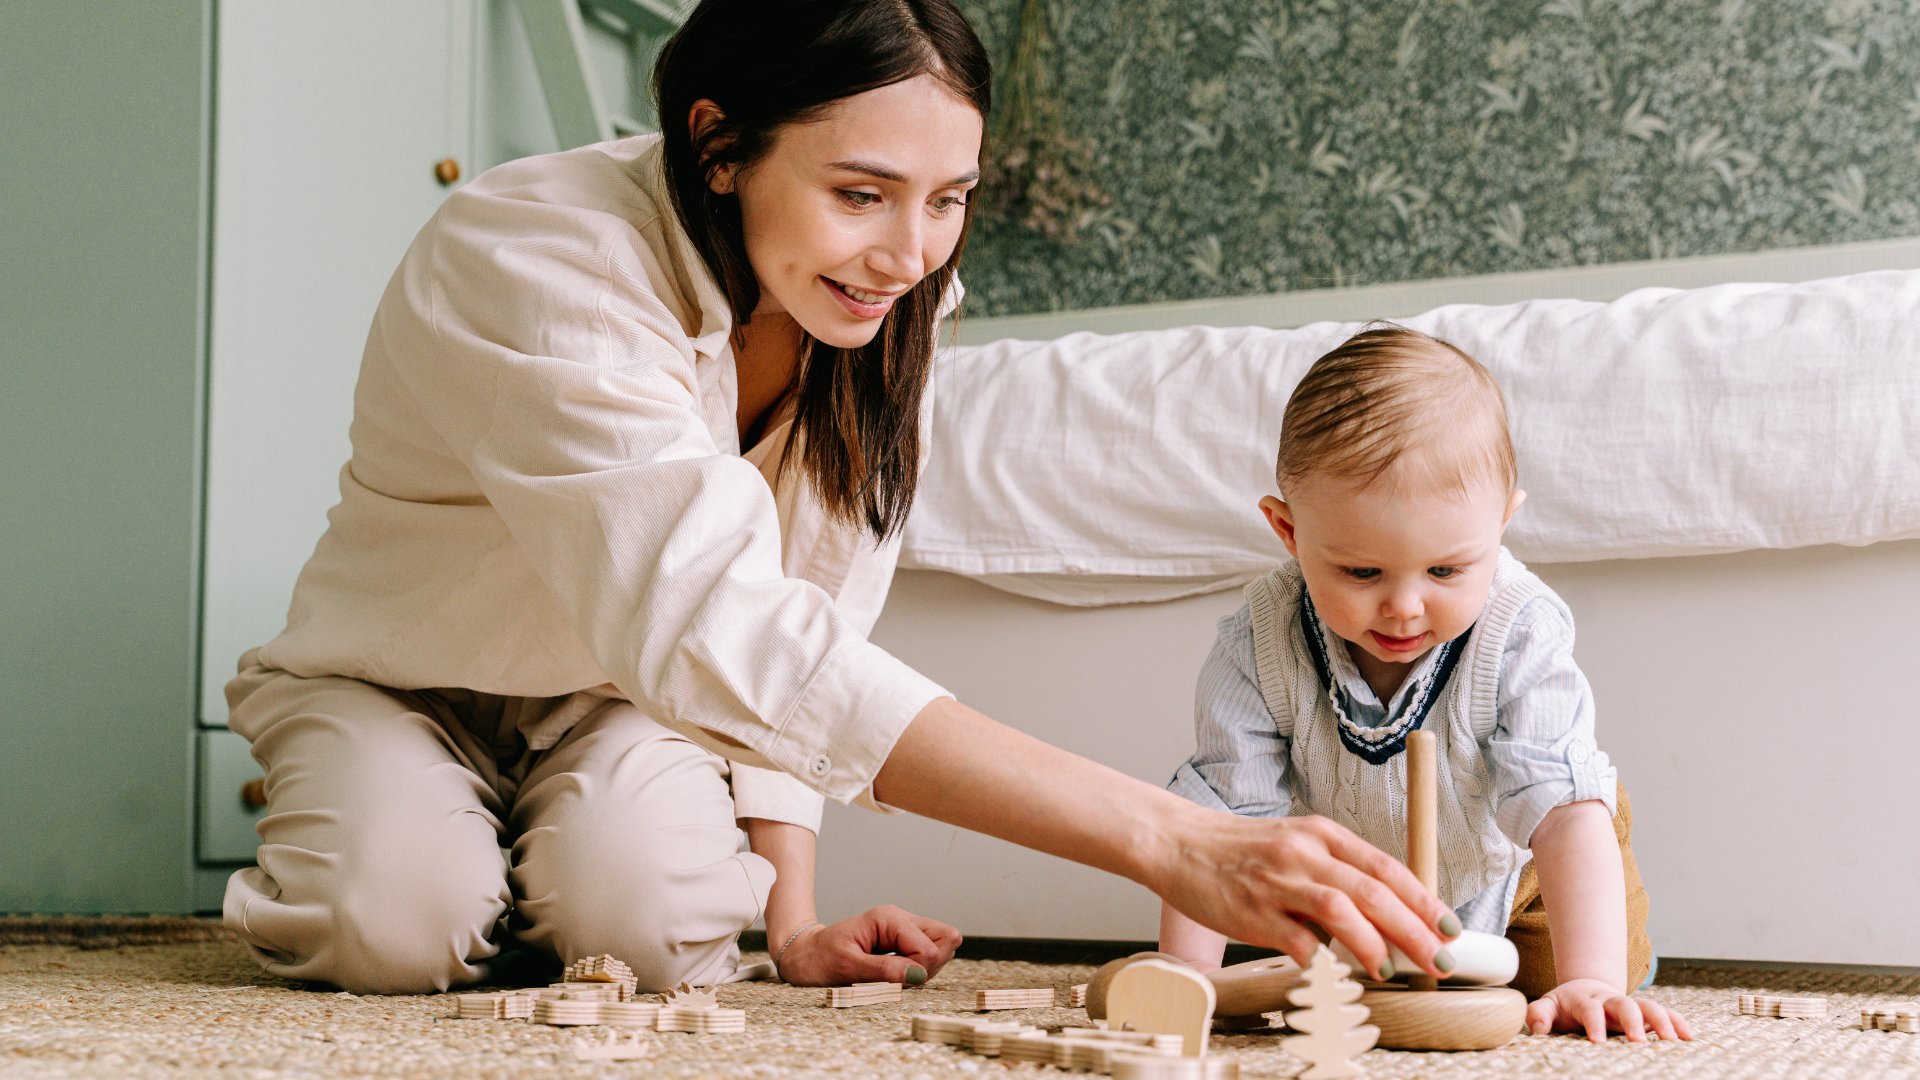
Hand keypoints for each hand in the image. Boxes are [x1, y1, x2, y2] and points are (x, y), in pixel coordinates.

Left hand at [772, 905, 961, 986]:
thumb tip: (918, 975)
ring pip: (941, 947)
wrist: (803, 954)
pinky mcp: (904, 941)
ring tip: (892, 975)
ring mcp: (904, 929)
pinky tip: (895, 973)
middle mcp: (901, 919)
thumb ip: (884, 971)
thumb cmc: (819, 958)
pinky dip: (917, 970)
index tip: (892, 981)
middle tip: (897, 977)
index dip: (917, 971)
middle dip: (928, 967)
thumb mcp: (846, 967)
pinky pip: (928, 955)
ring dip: (923, 970)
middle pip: (945, 940)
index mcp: (888, 918)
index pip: (929, 948)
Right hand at [871, 701, 1457, 987]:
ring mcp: (1278, 881)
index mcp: (1320, 833)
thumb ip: (1335, 872)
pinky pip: (1300, 940)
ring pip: (1344, 909)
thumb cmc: (1238, 850)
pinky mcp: (1253, 911)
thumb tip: (1382, 916)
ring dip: (1378, 943)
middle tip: (1441, 958)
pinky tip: (1339, 972)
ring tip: (1397, 969)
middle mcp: (1304, 852)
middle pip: (1374, 889)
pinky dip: (1325, 959)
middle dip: (1416, 928)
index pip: (1386, 865)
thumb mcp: (1294, 845)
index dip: (1424, 898)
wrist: (1176, 842)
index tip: (1450, 926)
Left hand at [1526, 978, 1692, 1041]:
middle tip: (1638, 1042)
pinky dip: (1677, 1021)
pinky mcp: (1644, 1014)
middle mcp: (1610, 1001)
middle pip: (1624, 1004)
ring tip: (1672, 1040)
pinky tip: (1689, 1036)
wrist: (1585, 990)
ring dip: (1661, 1021)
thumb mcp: (1548, 1006)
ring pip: (1648, 1006)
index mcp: (1585, 1000)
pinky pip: (1664, 1013)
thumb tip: (1537, 1026)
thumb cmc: (1566, 1006)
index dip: (1594, 1023)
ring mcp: (1630, 1006)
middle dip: (1632, 1021)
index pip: (1590, 1009)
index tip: (1597, 1041)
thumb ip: (1539, 1014)